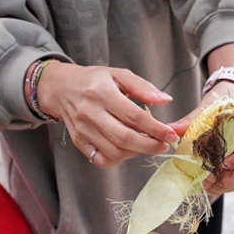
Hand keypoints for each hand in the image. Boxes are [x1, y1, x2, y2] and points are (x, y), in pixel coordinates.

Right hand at [37, 62, 178, 166]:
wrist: (62, 88)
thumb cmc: (94, 80)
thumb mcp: (119, 74)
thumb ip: (143, 87)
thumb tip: (165, 100)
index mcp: (102, 93)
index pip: (134, 116)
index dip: (155, 128)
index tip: (170, 134)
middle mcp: (90, 113)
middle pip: (124, 138)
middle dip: (149, 145)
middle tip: (163, 145)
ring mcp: (83, 130)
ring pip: (114, 152)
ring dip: (135, 152)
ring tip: (144, 144)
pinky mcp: (78, 142)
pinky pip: (101, 159)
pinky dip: (117, 159)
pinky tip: (126, 149)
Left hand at [170, 80, 233, 195]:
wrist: (229, 100)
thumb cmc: (220, 104)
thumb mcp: (207, 108)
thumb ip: (190, 120)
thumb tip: (170, 130)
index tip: (224, 163)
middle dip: (231, 179)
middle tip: (209, 178)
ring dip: (225, 185)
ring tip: (204, 182)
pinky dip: (222, 185)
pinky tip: (206, 183)